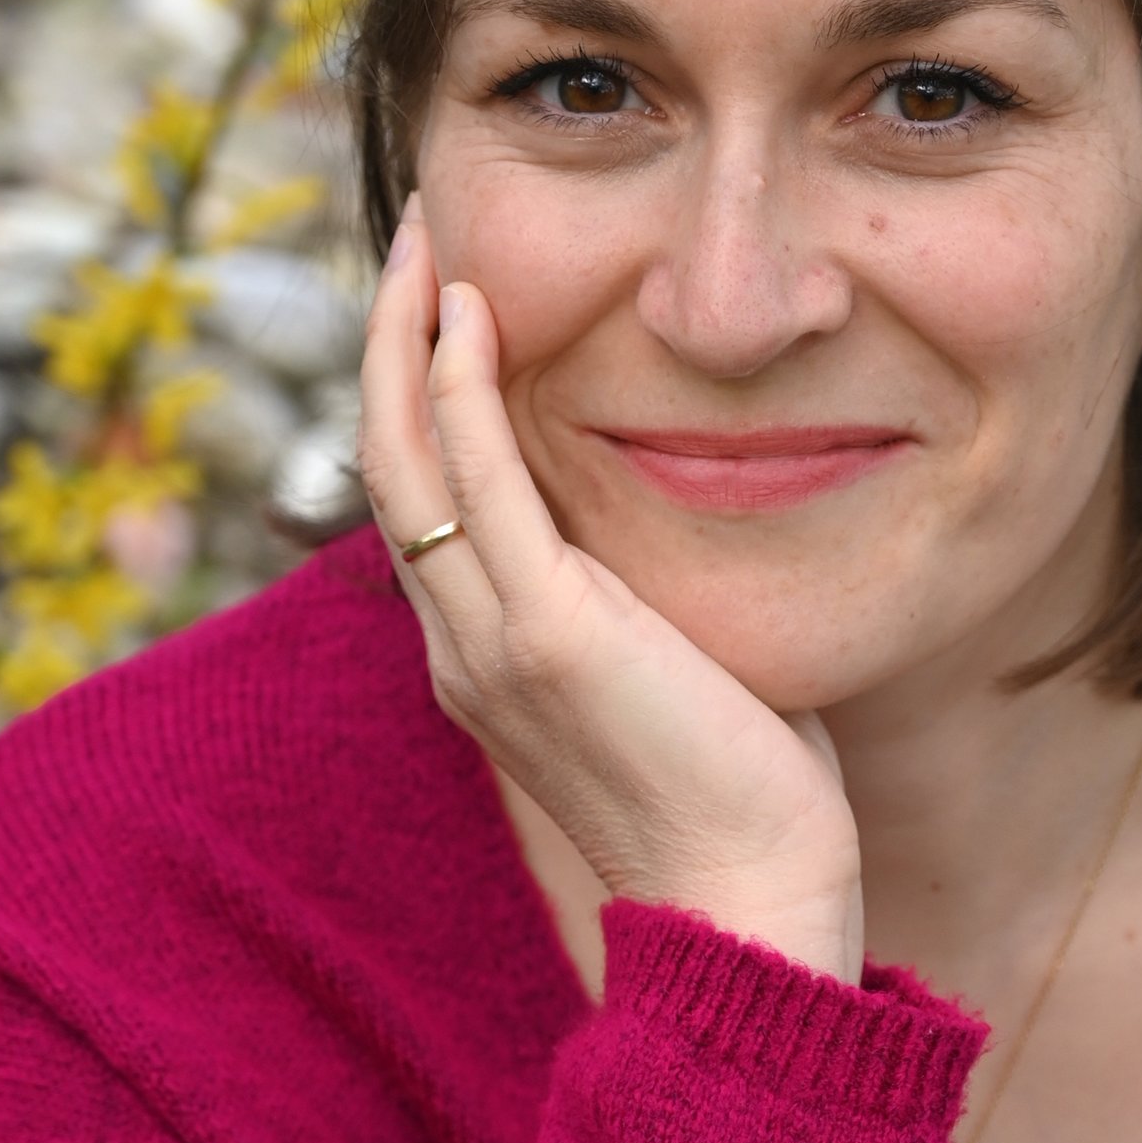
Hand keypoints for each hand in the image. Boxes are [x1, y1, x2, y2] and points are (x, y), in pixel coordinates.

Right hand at [359, 201, 864, 982]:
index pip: (428, 504)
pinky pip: (477, 487)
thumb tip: (688, 540)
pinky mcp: (545, 638)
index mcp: (485, 659)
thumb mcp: (679, 675)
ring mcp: (490, 643)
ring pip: (408, 462)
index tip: (444, 307)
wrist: (750, 902)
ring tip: (429, 244)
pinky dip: (461, 391)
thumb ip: (653, 605)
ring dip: (410, 341)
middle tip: (418, 240)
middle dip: (393, 345)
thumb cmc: (741, 803)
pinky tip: (469, 316)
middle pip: (391, 466)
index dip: (420, 398)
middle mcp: (461, 648)